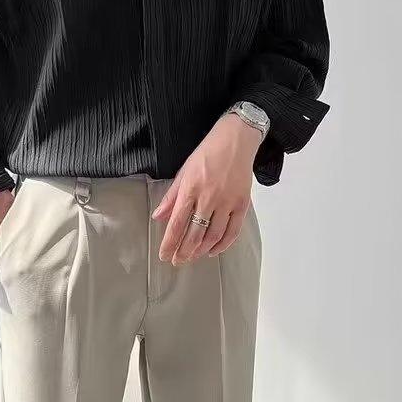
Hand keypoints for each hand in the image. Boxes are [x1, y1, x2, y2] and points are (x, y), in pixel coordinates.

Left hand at [152, 114, 261, 264]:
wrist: (236, 140)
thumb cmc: (208, 152)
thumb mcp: (184, 171)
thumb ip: (172, 196)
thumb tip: (158, 216)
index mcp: (191, 188)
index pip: (177, 223)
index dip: (170, 242)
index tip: (164, 255)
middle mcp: (209, 197)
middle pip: (195, 233)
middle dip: (184, 251)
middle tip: (177, 261)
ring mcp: (227, 201)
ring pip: (213, 235)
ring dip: (201, 250)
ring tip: (193, 257)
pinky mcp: (242, 204)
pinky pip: (233, 230)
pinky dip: (223, 244)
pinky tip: (214, 250)